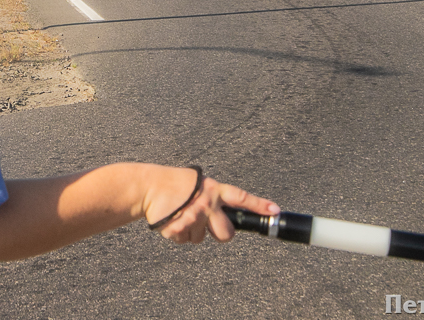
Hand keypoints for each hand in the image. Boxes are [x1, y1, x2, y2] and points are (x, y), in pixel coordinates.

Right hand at [143, 166, 277, 243]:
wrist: (148, 186)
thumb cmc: (174, 184)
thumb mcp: (197, 183)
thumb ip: (213, 197)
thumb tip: (226, 212)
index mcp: (214, 190)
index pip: (241, 198)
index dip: (259, 205)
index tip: (275, 211)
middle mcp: (207, 204)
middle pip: (227, 234)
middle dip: (220, 234)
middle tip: (208, 226)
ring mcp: (194, 218)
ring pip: (201, 238)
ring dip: (192, 231)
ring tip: (181, 213)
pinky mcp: (180, 229)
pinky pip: (185, 240)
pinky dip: (178, 233)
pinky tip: (172, 219)